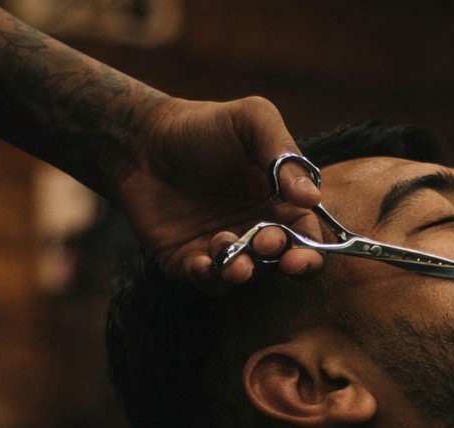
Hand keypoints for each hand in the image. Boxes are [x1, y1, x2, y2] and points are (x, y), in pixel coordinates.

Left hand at [111, 94, 325, 292]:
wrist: (142, 140)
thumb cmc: (202, 126)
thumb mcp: (251, 120)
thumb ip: (284, 155)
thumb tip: (311, 198)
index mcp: (280, 203)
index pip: (308, 238)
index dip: (309, 253)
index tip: (297, 255)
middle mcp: (257, 229)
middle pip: (282, 263)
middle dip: (278, 261)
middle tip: (262, 244)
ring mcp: (224, 247)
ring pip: (245, 275)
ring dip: (241, 270)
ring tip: (225, 250)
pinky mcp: (190, 260)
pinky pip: (207, 281)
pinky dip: (208, 277)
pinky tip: (201, 261)